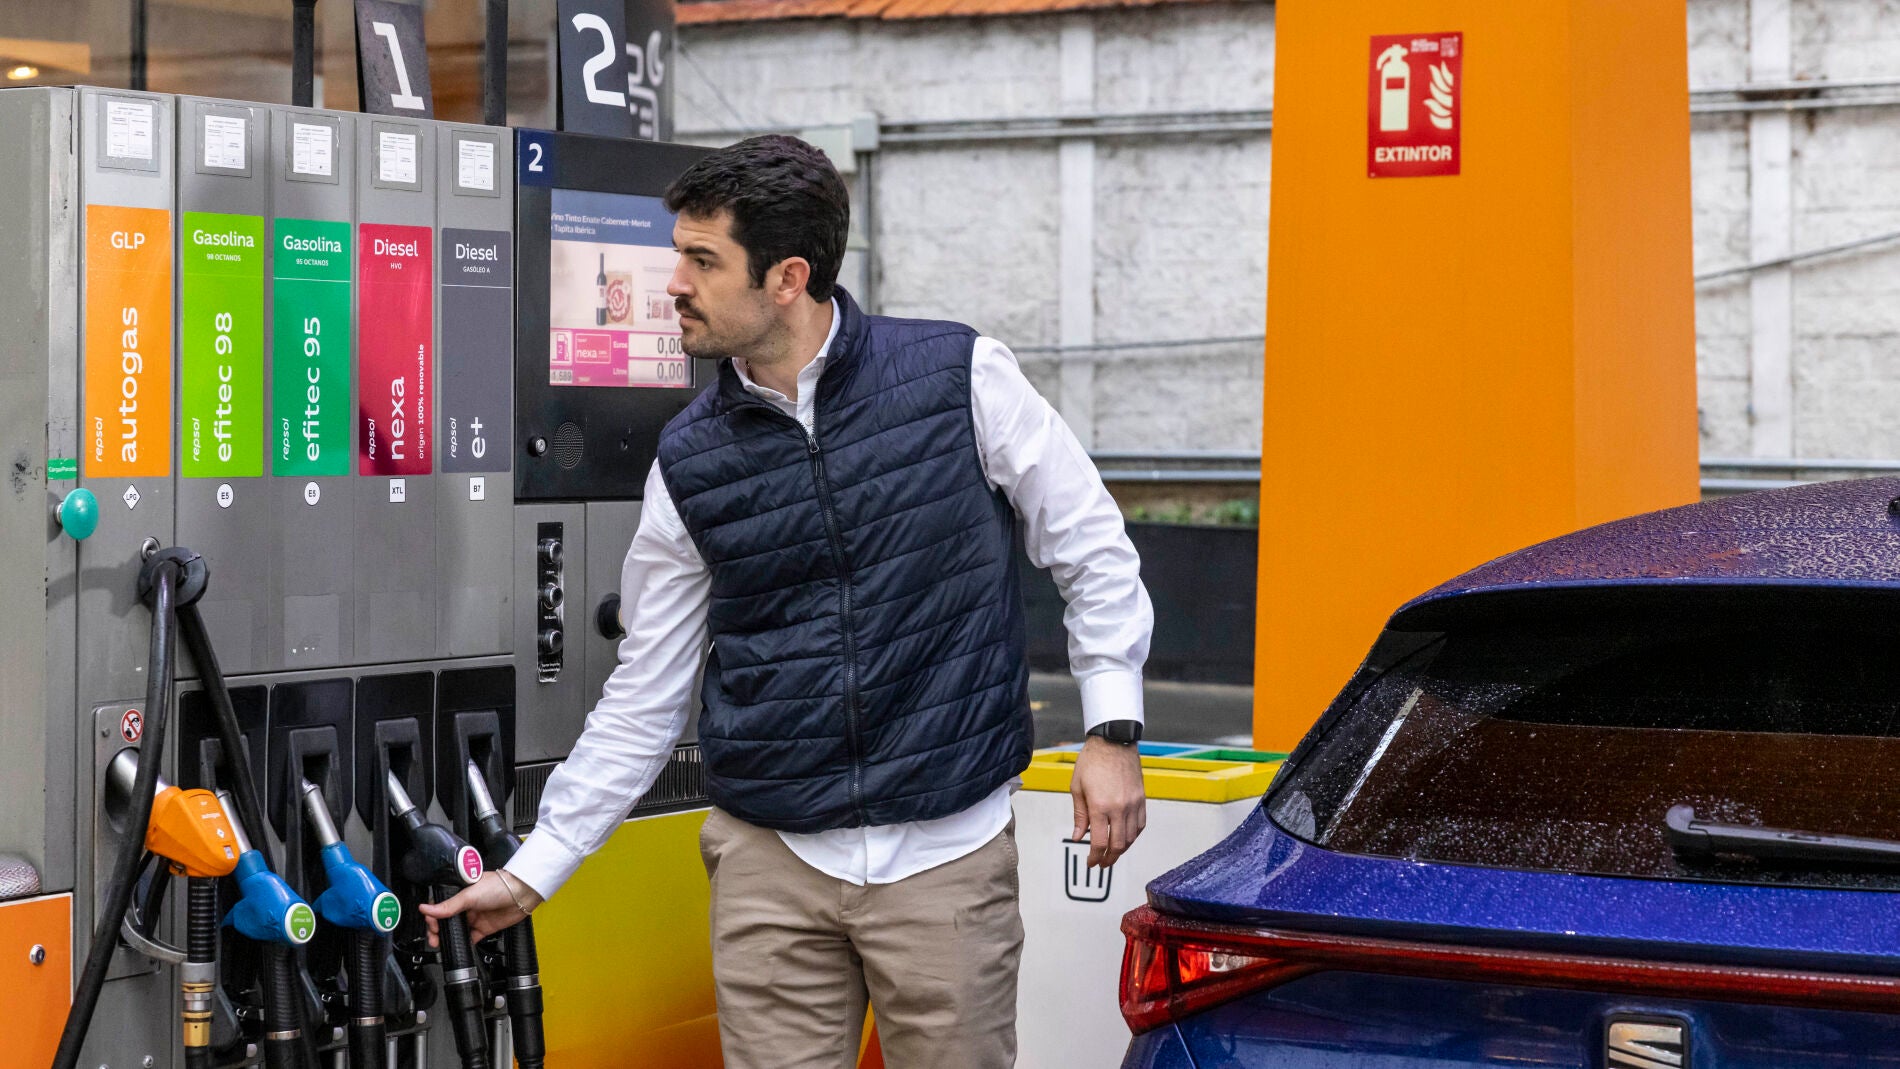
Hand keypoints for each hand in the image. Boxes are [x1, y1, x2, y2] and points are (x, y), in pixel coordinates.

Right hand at [417, 871, 543, 946]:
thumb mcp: (469, 894)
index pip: (441, 905)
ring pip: (456, 930)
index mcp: (461, 892)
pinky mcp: (484, 928)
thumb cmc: (499, 886)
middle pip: (446, 920)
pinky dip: (463, 944)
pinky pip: (470, 938)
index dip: (433, 915)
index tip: (430, 923)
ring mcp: (475, 917)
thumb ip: (448, 905)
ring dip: (447, 937)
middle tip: (433, 937)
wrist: (522, 895)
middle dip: (437, 929)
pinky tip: (457, 947)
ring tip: (440, 944)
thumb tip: (425, 908)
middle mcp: (466, 905)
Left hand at [1071, 735, 1145, 867]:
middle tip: (1101, 864)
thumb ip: (1080, 815)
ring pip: (1130, 838)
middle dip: (1108, 859)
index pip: (1099, 842)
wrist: (1114, 741)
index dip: (1094, 857)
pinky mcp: (1141, 799)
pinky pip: (1140, 825)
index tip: (1091, 863)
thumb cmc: (1092, 761)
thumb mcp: (1077, 788)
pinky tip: (1125, 839)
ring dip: (1121, 850)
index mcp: (1100, 806)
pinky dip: (1133, 836)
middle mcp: (1119, 808)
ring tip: (1111, 854)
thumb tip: (1079, 837)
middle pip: (1117, 845)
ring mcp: (1133, 804)